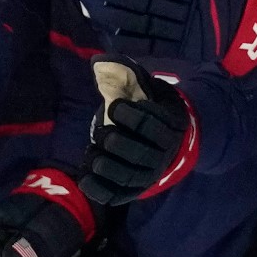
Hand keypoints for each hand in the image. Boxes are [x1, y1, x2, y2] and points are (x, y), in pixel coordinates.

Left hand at [79, 55, 198, 205]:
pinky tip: (85, 178)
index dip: (131, 115)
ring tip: (94, 155)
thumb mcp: (147, 88)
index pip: (153, 124)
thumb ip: (129, 74)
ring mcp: (151, 173)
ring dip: (109, 167)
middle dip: (118, 143)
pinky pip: (120, 195)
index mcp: (171, 125)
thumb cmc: (151, 107)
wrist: (168, 139)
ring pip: (131, 177)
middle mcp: (164, 153)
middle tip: (102, 133)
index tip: (114, 106)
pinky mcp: (137, 188)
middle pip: (141, 154)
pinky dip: (101, 190)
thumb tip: (99, 61)